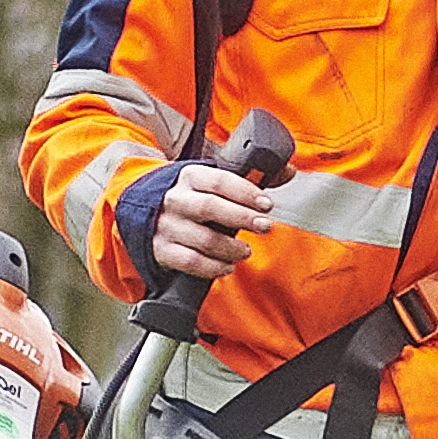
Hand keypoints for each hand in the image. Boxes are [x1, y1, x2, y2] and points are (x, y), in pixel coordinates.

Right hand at [150, 160, 275, 284]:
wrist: (148, 214)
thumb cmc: (193, 198)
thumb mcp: (214, 181)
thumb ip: (250, 178)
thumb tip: (290, 171)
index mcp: (190, 177)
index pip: (220, 181)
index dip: (246, 192)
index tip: (267, 205)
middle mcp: (175, 199)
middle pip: (211, 207)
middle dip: (242, 217)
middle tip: (265, 226)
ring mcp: (166, 225)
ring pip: (203, 239)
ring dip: (230, 248)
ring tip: (245, 251)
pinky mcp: (162, 249)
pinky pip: (190, 261)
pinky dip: (212, 267)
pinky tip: (227, 267)